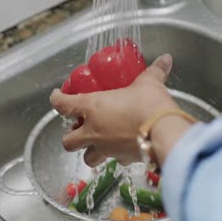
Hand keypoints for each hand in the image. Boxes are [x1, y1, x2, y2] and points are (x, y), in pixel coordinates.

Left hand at [50, 54, 190, 166]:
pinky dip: (116, 156)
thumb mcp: (150, 83)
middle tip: (80, 127)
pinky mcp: (122, 160)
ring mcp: (106, 148)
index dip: (57, 99)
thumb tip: (165, 59)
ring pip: (87, 158)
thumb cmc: (149, 105)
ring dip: (89, 151)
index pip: (63, 105)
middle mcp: (94, 131)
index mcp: (92, 108)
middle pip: (68, 141)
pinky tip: (124, 148)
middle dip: (70, 135)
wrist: (164, 134)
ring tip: (98, 143)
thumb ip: (154, 72)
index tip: (57, 96)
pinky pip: (114, 161)